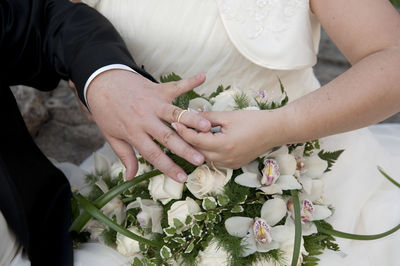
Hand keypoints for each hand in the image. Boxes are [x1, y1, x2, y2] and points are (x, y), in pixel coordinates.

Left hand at [86, 70, 210, 181]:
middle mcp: (145, 119)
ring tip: (207, 127)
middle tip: (201, 159)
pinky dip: (189, 81)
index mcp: (134, 132)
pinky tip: (202, 78)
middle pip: (168, 136)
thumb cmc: (106, 112)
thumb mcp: (111, 136)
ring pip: (174, 113)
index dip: (168, 167)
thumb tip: (130, 177)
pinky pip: (176, 86)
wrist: (101, 82)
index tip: (182, 178)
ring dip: (191, 119)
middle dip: (185, 149)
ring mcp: (153, 103)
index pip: (153, 154)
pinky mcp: (158, 89)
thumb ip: (124, 156)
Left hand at [172, 110, 282, 168]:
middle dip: (187, 140)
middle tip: (178, 128)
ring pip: (205, 158)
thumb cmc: (253, 120)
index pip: (195, 140)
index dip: (183, 131)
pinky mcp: (234, 165)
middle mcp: (225, 158)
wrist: (275, 130)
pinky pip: (214, 160)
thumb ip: (207, 118)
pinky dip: (207, 152)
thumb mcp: (228, 116)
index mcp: (223, 145)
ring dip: (197, 147)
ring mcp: (230, 164)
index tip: (174, 122)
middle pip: (197, 151)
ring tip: (189, 134)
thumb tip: (190, 115)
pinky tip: (205, 142)